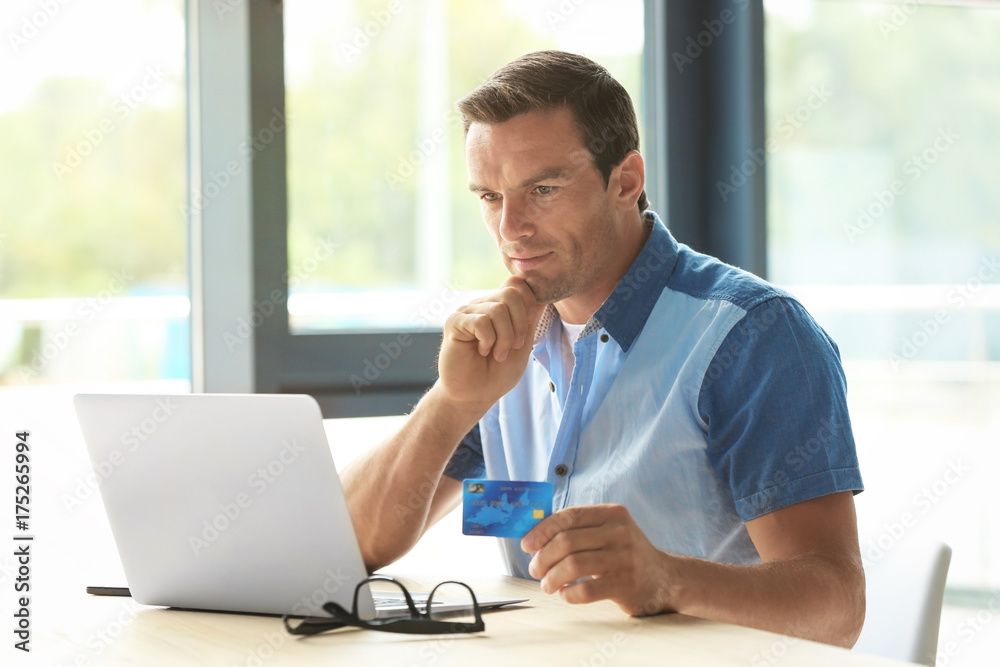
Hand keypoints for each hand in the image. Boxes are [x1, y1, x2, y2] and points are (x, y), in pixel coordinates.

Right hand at [437, 276, 544, 410]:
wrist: (475, 395)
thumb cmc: (497, 373)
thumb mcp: (523, 345)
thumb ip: (530, 321)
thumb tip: (542, 297)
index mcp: (498, 306)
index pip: (517, 283)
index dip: (528, 303)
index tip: (526, 329)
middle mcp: (482, 304)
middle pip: (511, 293)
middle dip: (520, 324)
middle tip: (513, 346)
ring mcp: (467, 312)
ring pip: (498, 309)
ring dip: (504, 338)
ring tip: (497, 354)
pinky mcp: (454, 322)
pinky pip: (481, 321)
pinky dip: (488, 341)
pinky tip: (482, 351)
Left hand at [521, 504, 674, 615]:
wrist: (665, 580)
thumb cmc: (626, 554)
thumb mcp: (610, 530)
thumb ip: (579, 528)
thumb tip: (535, 534)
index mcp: (613, 514)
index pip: (569, 516)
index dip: (542, 530)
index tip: (527, 544)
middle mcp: (620, 533)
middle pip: (566, 541)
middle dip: (543, 557)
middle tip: (535, 569)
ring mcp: (624, 559)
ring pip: (573, 565)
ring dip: (551, 578)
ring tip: (547, 584)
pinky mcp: (625, 585)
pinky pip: (585, 591)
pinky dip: (568, 594)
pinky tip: (565, 594)